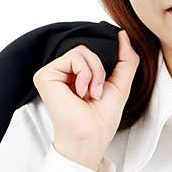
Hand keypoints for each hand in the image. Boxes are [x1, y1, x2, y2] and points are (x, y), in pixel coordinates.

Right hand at [32, 29, 139, 170]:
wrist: (91, 137)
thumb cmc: (101, 120)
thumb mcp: (121, 84)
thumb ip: (126, 58)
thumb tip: (123, 34)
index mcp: (76, 75)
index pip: (93, 52)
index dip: (105, 63)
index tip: (106, 85)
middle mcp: (62, 73)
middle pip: (88, 49)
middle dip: (101, 70)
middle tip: (97, 93)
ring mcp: (52, 73)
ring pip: (82, 50)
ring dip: (95, 73)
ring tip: (90, 93)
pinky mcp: (45, 75)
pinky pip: (74, 57)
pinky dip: (85, 74)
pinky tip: (80, 92)